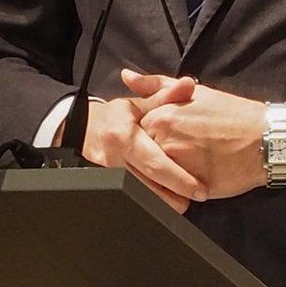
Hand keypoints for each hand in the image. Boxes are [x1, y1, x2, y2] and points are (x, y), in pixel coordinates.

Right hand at [81, 76, 201, 211]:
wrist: (85, 129)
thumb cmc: (119, 116)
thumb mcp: (141, 102)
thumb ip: (168, 95)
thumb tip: (190, 85)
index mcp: (124, 136)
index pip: (155, 163)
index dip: (179, 178)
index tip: (200, 187)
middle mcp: (115, 158)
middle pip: (149, 186)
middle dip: (176, 195)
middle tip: (198, 197)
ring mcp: (111, 174)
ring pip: (141, 195)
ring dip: (166, 202)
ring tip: (186, 201)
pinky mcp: (110, 183)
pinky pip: (133, 195)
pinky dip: (153, 201)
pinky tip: (168, 201)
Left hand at [125, 71, 285, 199]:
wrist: (266, 138)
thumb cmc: (232, 115)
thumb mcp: (194, 93)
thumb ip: (155, 85)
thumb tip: (126, 76)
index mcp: (161, 115)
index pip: (136, 135)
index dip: (148, 142)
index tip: (166, 144)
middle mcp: (164, 138)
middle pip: (142, 157)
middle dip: (153, 160)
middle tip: (180, 158)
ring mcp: (176, 163)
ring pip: (154, 177)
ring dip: (162, 178)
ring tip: (188, 170)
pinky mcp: (190, 185)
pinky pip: (171, 193)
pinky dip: (176, 191)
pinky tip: (192, 183)